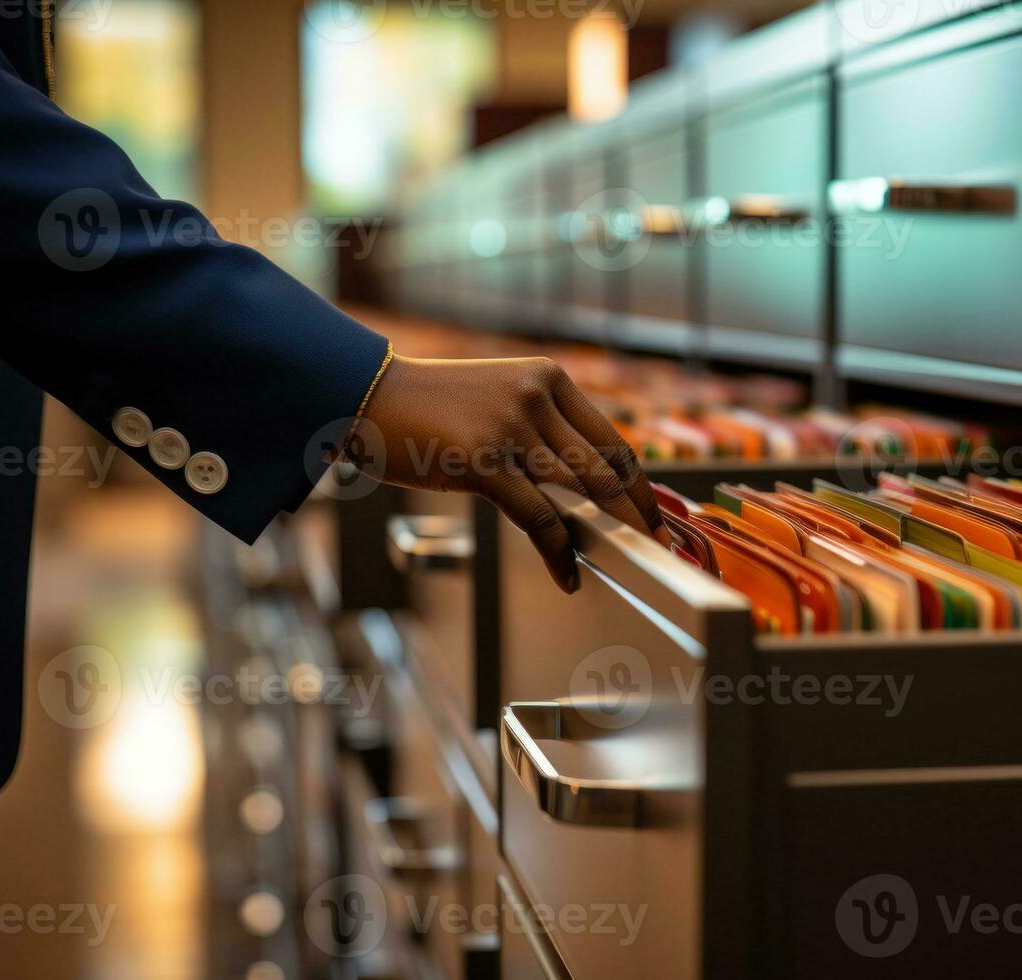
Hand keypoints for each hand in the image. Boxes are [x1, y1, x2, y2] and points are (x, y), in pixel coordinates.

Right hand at [359, 354, 669, 590]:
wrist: (364, 396)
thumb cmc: (431, 409)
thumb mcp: (498, 399)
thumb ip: (543, 430)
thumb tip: (588, 486)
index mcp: (548, 377)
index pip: (613, 438)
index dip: (640, 483)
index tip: (656, 514)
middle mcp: (535, 396)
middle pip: (608, 466)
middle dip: (639, 512)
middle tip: (657, 545)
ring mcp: (510, 427)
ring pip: (582, 491)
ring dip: (609, 532)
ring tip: (624, 559)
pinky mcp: (483, 462)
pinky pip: (540, 517)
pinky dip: (560, 553)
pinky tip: (568, 575)